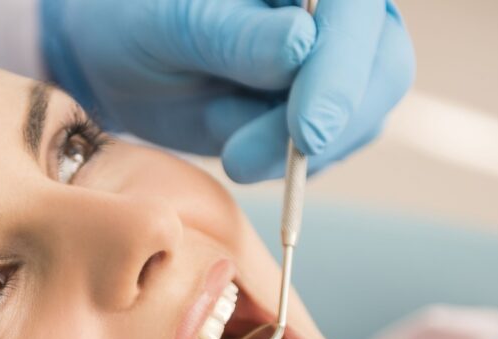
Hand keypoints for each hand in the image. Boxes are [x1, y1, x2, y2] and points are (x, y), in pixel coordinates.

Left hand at [42, 0, 414, 180]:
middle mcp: (335, 11)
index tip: (308, 133)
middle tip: (247, 160)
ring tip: (231, 152)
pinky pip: (330, 148)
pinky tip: (240, 147)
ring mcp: (336, 60)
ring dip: (300, 153)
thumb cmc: (133, 23)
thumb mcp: (167, 27)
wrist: (116, 63)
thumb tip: (301, 46)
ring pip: (362, 116)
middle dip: (328, 124)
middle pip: (381, 66)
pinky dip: (289, 164)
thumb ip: (231, 36)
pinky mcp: (321, 107)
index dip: (340, 72)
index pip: (353, 12)